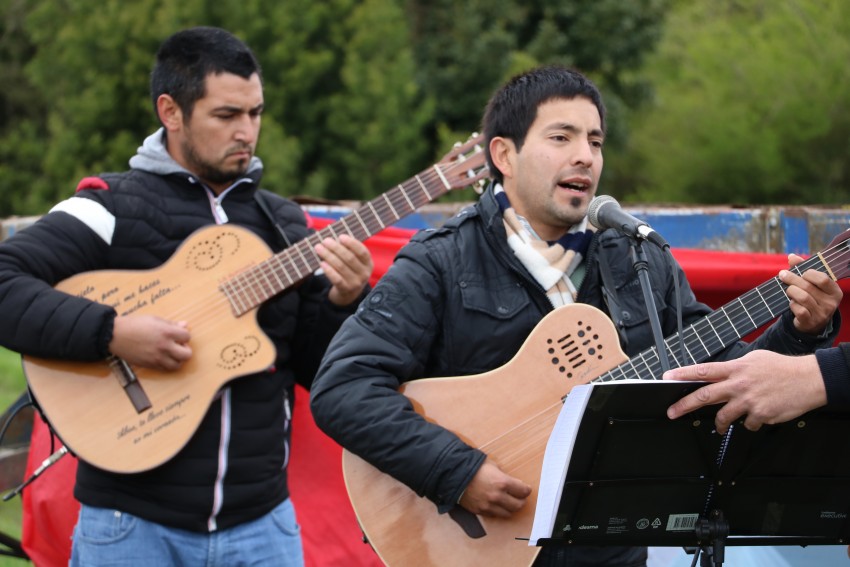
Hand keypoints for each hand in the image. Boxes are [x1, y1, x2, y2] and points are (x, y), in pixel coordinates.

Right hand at [109, 315, 191, 370]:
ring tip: (172, 353)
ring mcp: (157, 357)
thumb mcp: (154, 319)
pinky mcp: (150, 365)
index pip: (187, 337)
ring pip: (178, 365)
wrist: (116, 335)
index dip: (184, 336)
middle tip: (179, 346)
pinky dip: (167, 364)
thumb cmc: (134, 324)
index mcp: (167, 332)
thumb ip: (171, 324)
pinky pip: (165, 369)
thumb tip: (185, 325)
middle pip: (187, 354)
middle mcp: (164, 346)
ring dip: (177, 359)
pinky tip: (163, 357)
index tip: (178, 335)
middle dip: (185, 349)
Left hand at [315, 234, 372, 305]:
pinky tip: (322, 263)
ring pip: (341, 267)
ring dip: (328, 256)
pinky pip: (336, 279)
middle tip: (325, 241)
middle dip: (336, 248)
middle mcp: (364, 273)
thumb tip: (334, 237)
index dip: (352, 243)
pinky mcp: (346, 289)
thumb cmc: (349, 270)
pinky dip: (329, 270)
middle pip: (349, 258)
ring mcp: (356, 283)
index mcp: (368, 263)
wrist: (349, 293)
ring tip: (319, 248)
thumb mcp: (355, 262)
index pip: (362, 252)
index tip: (340, 236)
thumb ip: (349, 250)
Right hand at [458, 459, 531, 517]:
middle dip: (521, 501)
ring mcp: (489, 506)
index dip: (526, 490)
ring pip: (508, 513)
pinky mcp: (481, 511)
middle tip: (520, 497)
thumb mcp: (491, 465)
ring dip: (511, 508)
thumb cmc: (472, 467)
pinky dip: (499, 511)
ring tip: (509, 503)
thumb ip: (502, 474)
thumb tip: (509, 481)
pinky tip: (497, 505)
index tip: (526, 489)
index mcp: (502, 482)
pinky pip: (495, 515)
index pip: (522, 491)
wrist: (454, 476)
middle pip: (518, 505)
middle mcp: (497, 496)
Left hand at [664, 350, 826, 433]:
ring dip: (720, 423)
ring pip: (723, 417)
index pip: (703, 371)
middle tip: (672, 412)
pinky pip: (747, 425)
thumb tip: (719, 374)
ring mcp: (748, 401)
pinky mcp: (760, 415)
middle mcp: (738, 384)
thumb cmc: (782, 368)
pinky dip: (750, 423)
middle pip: (704, 396)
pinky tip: (759, 415)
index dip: (682, 374)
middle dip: (684, 405)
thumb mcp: (754, 359)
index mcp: (735, 368)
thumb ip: (734, 368)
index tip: (666, 378)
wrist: (809, 379)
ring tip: (721, 425)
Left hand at [780, 253, 841, 334]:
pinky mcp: (810, 322)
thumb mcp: (811, 284)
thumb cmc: (812, 298)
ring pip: (803, 297)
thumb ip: (802, 269)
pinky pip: (799, 310)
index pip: (824, 279)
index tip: (802, 272)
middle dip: (792, 279)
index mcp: (835, 292)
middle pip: (808, 287)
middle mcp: (831, 303)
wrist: (812, 323)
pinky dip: (792, 304)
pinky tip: (792, 303)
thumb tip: (792, 256)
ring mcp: (821, 314)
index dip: (810, 273)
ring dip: (791, 291)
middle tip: (783, 275)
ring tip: (788, 290)